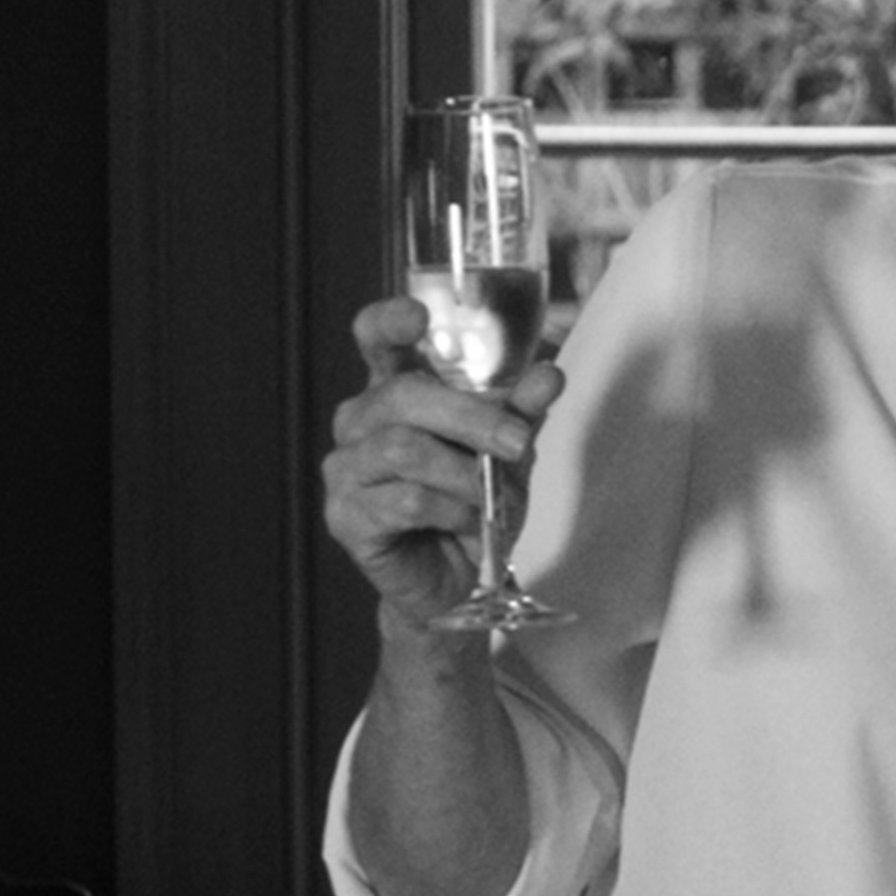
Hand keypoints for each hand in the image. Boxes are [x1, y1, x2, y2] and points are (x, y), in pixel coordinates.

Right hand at [317, 295, 563, 629]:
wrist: (460, 579)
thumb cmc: (474, 504)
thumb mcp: (508, 453)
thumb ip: (522, 412)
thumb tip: (549, 374)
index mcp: (395, 392)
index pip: (375, 341)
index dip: (388, 322)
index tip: (418, 316)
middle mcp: (360, 423)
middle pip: (402, 397)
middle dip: (470, 417)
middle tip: (517, 443)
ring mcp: (345, 469)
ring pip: (404, 450)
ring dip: (464, 475)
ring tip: (491, 500)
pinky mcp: (346, 516)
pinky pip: (405, 500)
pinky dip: (451, 511)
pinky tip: (467, 523)